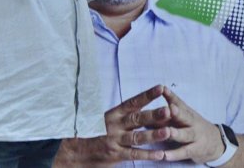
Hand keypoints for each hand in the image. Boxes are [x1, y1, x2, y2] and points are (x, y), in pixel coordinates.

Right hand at [54, 85, 171, 167]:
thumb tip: (148, 111)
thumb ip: (126, 116)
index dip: (147, 95)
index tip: (161, 88)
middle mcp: (115, 125)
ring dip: (153, 134)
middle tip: (168, 109)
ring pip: (137, 136)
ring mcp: (115, 140)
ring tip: (167, 131)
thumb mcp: (108, 120)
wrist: (74, 150)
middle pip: (137, 118)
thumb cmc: (94, 133)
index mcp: (114, 113)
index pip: (133, 102)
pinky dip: (147, 155)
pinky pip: (133, 154)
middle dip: (154, 114)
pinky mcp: (115, 154)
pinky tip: (160, 154)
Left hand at [161, 87, 225, 163]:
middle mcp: (192, 122)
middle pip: (185, 116)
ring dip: (176, 133)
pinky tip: (164, 156)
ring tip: (167, 132)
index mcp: (186, 112)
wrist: (216, 141)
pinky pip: (184, 152)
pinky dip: (175, 154)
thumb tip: (149, 102)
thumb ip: (167, 112)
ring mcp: (195, 136)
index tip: (163, 89)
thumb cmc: (192, 126)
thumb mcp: (184, 116)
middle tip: (170, 109)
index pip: (178, 102)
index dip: (171, 96)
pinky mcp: (195, 150)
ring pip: (185, 134)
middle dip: (177, 112)